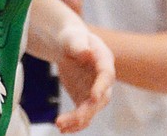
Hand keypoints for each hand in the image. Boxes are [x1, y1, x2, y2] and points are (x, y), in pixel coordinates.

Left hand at [52, 19, 113, 133]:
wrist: (67, 46)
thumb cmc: (72, 38)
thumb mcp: (73, 38)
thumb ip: (79, 46)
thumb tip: (87, 53)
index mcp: (104, 60)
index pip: (106, 75)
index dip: (101, 87)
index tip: (94, 97)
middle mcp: (103, 80)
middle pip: (101, 99)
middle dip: (88, 110)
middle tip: (75, 119)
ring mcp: (95, 92)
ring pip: (90, 111)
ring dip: (77, 120)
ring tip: (60, 124)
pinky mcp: (85, 100)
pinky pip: (82, 115)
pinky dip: (73, 123)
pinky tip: (62, 127)